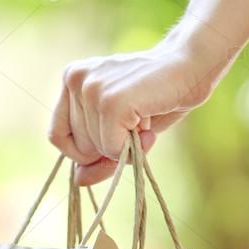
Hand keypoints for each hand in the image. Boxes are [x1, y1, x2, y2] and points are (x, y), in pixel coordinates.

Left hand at [48, 31, 225, 185]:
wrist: (191, 68)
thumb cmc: (157, 98)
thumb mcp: (122, 130)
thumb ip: (97, 155)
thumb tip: (78, 181)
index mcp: (71, 79)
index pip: (57, 136)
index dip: (82, 152)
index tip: (109, 142)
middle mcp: (75, 79)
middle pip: (78, 148)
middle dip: (109, 149)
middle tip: (136, 124)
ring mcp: (91, 88)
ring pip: (96, 150)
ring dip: (126, 145)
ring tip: (144, 118)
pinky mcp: (110, 100)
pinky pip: (112, 148)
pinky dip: (133, 148)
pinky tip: (148, 126)